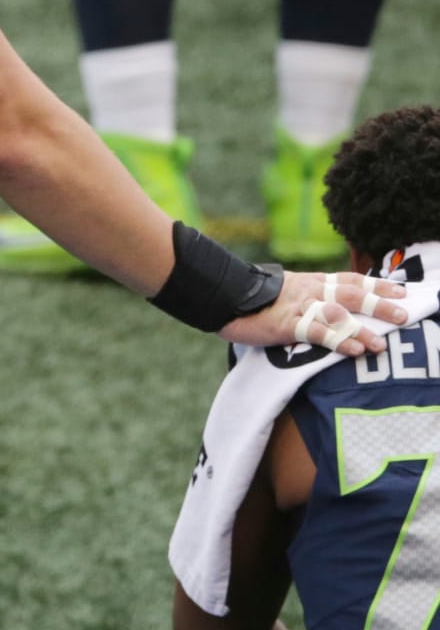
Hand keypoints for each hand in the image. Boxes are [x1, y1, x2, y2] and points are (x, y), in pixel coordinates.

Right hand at [220, 270, 406, 356]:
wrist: (225, 296)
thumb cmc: (255, 297)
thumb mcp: (288, 291)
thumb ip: (311, 297)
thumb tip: (334, 307)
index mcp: (311, 282)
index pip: (350, 280)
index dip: (376, 286)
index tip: (402, 291)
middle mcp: (310, 291)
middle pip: (351, 294)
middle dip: (379, 305)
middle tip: (404, 314)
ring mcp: (299, 307)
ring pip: (337, 314)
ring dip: (362, 329)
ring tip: (381, 343)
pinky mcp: (287, 324)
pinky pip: (317, 332)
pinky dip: (337, 341)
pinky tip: (353, 350)